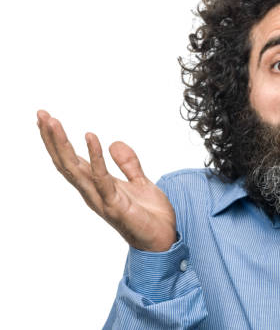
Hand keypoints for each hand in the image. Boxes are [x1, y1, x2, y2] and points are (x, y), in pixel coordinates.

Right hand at [37, 110, 176, 251]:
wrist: (165, 240)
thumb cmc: (151, 216)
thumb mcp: (141, 183)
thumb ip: (128, 164)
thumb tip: (114, 143)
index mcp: (98, 186)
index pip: (72, 161)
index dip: (58, 141)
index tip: (47, 119)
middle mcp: (93, 193)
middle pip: (66, 162)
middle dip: (52, 139)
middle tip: (40, 114)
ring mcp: (101, 200)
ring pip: (75, 169)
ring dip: (62, 145)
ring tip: (52, 122)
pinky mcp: (115, 205)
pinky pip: (102, 178)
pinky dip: (95, 157)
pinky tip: (91, 137)